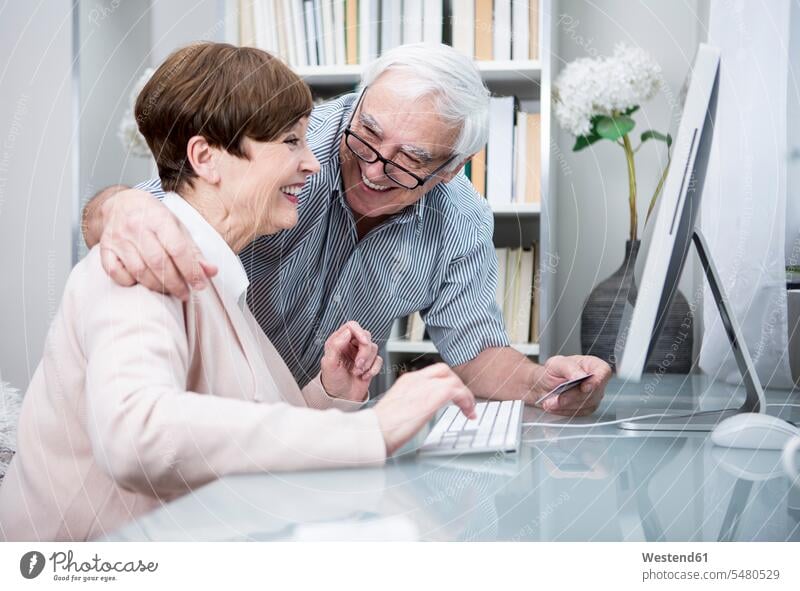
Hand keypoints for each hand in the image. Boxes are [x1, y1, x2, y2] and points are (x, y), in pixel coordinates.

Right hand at [99, 188, 216, 299]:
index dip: (190, 270)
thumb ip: (194, 251)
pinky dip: (129, 282)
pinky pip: (115, 273)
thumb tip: (210, 272)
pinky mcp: (105, 248)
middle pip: (158, 263)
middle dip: (175, 283)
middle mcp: (136, 226)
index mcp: (159, 218)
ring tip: (168, 291)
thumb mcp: (178, 227)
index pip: (177, 248)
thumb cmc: (154, 217)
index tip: (199, 285)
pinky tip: (141, 282)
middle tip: (184, 293)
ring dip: (156, 286)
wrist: (122, 203)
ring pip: (139, 271)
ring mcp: (118, 238)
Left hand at [320, 321, 381, 401]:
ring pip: (374, 348)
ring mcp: (361, 353)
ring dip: (367, 363)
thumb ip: (335, 345)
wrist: (341, 398)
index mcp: (338, 341)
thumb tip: (346, 332)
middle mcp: (350, 345)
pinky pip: (379, 360)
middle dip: (364, 352)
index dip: (360, 332)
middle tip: (357, 365)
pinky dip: (373, 369)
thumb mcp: (328, 363)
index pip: (352, 326)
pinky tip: (364, 376)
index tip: (363, 342)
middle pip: (366, 336)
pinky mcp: (370, 363)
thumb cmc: (332, 381)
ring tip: (357, 372)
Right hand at [374, 363, 475, 454]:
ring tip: (469, 409)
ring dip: (465, 394)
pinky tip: (468, 413)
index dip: (445, 382)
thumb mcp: (397, 411)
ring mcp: (424, 386)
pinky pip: (457, 391)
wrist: (374, 431)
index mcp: (406, 381)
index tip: (452, 396)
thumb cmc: (380, 428)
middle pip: (444, 371)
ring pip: (453, 379)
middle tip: (464, 401)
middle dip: (457, 385)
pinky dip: (466, 401)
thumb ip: (411, 406)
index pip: (431, 373)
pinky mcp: (432, 396)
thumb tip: (419, 414)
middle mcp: (416, 379)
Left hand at [530, 355, 611, 415]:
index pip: (603, 372)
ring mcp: (594, 396)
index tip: (584, 388)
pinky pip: (579, 413)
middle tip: (557, 398)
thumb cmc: (554, 371)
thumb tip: (580, 376)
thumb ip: (569, 368)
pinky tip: (554, 406)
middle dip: (572, 396)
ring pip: (585, 405)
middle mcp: (597, 381)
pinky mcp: (587, 408)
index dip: (596, 382)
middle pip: (593, 392)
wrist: (546, 384)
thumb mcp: (557, 363)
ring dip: (566, 405)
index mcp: (594, 365)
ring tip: (550, 402)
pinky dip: (564, 411)